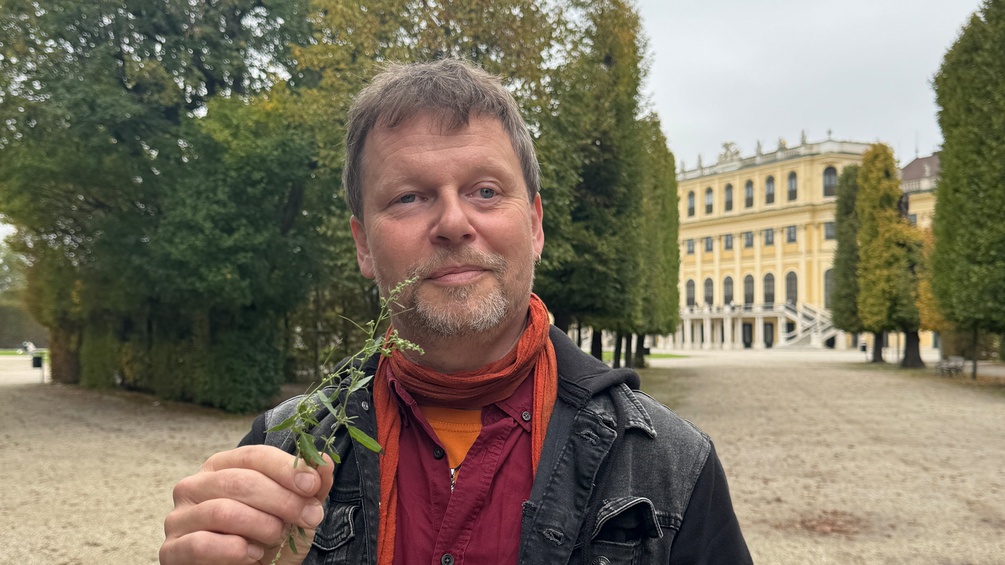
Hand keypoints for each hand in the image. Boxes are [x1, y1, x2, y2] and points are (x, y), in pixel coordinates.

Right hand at [160, 445, 334, 564]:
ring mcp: (179, 518)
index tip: (312, 486)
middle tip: (308, 517)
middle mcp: (195, 485)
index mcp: (223, 466)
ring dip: (261, 526)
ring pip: (222, 510)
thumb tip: (325, 461)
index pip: (254, 456)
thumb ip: (311, 486)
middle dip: (282, 500)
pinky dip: (234, 550)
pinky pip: (201, 544)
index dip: (286, 468)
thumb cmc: (267, 540)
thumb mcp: (296, 512)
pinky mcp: (171, 550)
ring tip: (276, 538)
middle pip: (240, 481)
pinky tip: (252, 555)